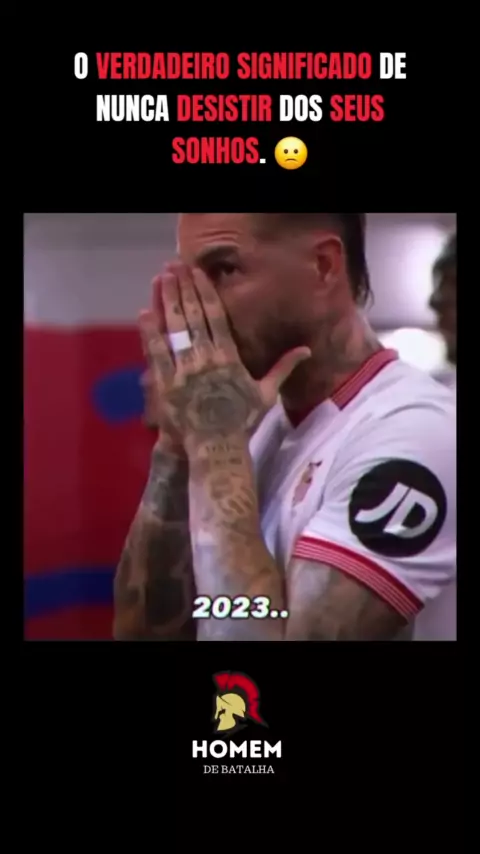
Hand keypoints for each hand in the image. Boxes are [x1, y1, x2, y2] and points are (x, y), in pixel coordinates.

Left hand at [138, 262, 310, 445]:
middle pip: (193, 316)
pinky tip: (144, 312)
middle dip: (183, 288)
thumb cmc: (242, 422)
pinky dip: (150, 332)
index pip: (216, 317)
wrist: (217, 448)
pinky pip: (157, 354)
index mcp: (229, 358)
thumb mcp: (266, 393)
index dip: (205, 292)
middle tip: (175, 265)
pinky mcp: (167, 385)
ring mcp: (185, 372)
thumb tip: (306, 350)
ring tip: (160, 278)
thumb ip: (283, 367)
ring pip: (174, 329)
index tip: (197, 273)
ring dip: (167, 301)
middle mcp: (207, 360)